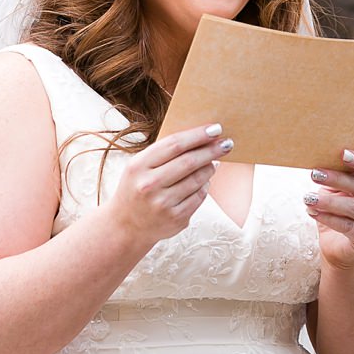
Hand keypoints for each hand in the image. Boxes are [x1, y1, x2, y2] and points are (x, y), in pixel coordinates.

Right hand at [109, 123, 232, 242]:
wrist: (126, 225)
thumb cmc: (137, 188)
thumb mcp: (139, 166)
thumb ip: (164, 152)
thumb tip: (200, 138)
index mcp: (138, 166)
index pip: (174, 144)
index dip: (198, 135)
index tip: (215, 128)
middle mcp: (149, 185)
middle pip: (189, 162)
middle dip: (211, 150)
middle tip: (227, 143)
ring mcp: (162, 204)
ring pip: (197, 180)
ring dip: (210, 167)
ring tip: (215, 161)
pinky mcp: (175, 219)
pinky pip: (199, 197)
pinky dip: (205, 186)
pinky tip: (205, 181)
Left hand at [305, 149, 353, 269]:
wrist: (337, 245)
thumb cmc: (338, 212)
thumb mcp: (336, 190)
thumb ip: (336, 176)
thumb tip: (322, 157)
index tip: (342, 154)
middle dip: (338, 179)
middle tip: (315, 174)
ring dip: (330, 202)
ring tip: (309, 198)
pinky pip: (351, 228)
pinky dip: (331, 219)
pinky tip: (315, 213)